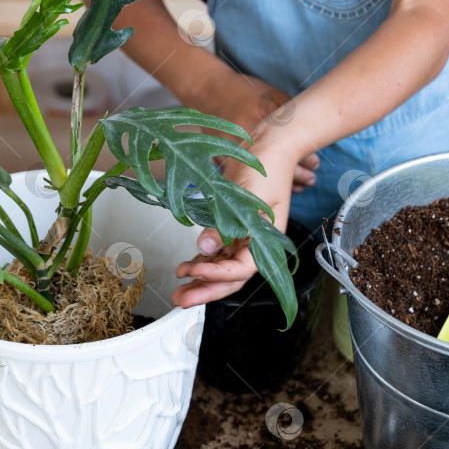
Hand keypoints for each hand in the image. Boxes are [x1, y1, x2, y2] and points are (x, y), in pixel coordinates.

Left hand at [173, 140, 297, 306]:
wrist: (269, 147)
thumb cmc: (266, 171)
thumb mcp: (246, 200)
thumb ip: (224, 226)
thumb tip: (205, 248)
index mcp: (267, 242)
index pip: (241, 270)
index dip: (217, 276)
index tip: (195, 272)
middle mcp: (255, 245)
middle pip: (230, 278)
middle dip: (205, 291)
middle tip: (181, 300)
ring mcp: (243, 238)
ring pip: (221, 268)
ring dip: (200, 279)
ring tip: (179, 286)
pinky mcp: (231, 228)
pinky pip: (216, 253)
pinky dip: (202, 262)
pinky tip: (187, 267)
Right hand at [195, 74, 318, 192]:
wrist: (212, 92)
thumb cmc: (248, 94)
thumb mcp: (273, 98)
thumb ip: (290, 119)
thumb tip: (310, 142)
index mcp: (262, 118)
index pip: (291, 146)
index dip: (307, 160)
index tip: (315, 164)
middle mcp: (248, 135)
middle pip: (278, 165)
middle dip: (299, 176)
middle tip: (311, 179)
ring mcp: (233, 148)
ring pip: (262, 175)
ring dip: (283, 184)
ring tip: (300, 185)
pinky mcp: (222, 157)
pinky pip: (246, 176)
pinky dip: (262, 182)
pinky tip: (276, 185)